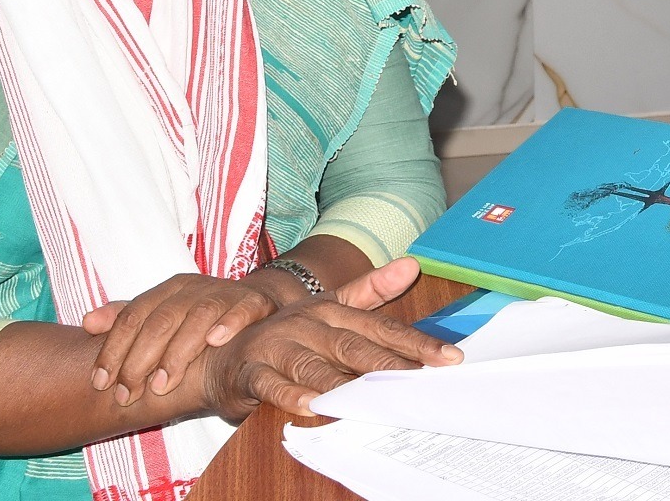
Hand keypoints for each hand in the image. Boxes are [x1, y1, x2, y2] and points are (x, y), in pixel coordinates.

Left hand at [82, 270, 302, 404]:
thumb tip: (86, 324)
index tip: (100, 383)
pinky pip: (240, 309)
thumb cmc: (200, 317)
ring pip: (196, 316)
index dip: (113, 349)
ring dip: (178, 352)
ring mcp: (223, 293)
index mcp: (166, 290)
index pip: (132, 316)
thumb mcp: (162, 315)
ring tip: (164, 384)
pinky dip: (227, 323)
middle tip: (128, 394)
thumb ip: (126, 320)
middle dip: (140, 360)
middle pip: (160, 320)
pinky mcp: (253, 302)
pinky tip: (215, 342)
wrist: (256, 302)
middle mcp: (192, 288)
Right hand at [197, 257, 459, 422]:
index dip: (416, 343)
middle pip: (353, 346)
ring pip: (314, 365)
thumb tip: (412, 263)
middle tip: (419, 380)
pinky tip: (310, 405)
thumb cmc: (286, 334)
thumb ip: (370, 290)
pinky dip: (290, 395)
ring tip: (370, 396)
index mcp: (332, 310)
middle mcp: (308, 324)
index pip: (381, 328)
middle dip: (388, 364)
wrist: (219, 349)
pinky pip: (271, 384)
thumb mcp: (329, 308)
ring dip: (341, 381)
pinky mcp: (251, 371)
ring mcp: (278, 346)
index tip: (450, 358)